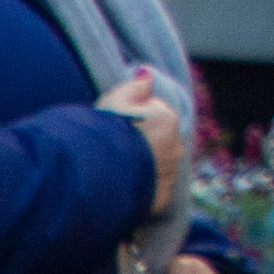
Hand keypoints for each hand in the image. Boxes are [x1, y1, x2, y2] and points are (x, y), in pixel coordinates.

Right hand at [101, 66, 191, 214]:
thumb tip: (147, 75)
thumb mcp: (114, 100)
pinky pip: (153, 189)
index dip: (134, 118)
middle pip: (160, 140)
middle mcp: (175, 147)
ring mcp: (170, 174)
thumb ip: (134, 87)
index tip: (118, 127)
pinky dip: (143, 187)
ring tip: (118, 168)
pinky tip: (124, 186)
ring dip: (145, 165)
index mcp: (167, 120)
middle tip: (117, 148)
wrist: (98, 176)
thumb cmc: (105, 134)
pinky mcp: (161, 198)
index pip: (155, 113)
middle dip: (144, 143)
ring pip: (159, 165)